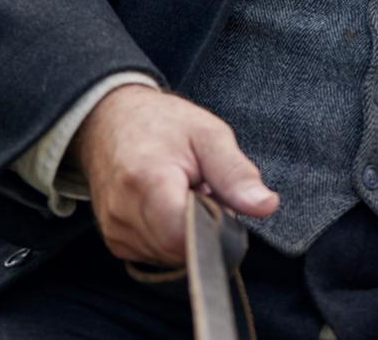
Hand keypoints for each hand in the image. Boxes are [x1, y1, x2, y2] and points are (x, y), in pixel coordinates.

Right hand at [70, 84, 278, 265]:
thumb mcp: (209, 135)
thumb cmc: (163, 124)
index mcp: (147, 181)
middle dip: (203, 228)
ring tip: (184, 194)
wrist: (111, 120)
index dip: (214, 223)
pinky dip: (170, 236)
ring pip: (169, 256)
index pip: (186, 235)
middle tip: (204, 191)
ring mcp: (114, 229)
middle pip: (180, 249)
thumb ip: (236, 174)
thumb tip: (266, 206)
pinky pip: (154, 254)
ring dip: (187, 233)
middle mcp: (123, 211)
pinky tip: (169, 207)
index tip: (219, 197)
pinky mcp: (114, 240)